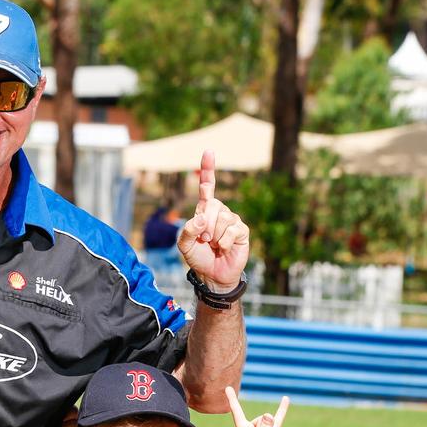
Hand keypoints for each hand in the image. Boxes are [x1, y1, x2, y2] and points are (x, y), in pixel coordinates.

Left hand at [177, 150, 249, 291]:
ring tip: (213, 245)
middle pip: (212, 206)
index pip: (207, 187)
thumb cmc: (198, 257)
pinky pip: (232, 231)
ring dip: (214, 236)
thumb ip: (186, 230)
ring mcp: (232, 220)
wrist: (212, 275)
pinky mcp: (242, 231)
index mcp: (204, 210)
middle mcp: (219, 211)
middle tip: (204, 240)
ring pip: (222, 220)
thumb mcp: (184, 245)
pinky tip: (223, 248)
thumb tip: (200, 218)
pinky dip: (224, 242)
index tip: (209, 152)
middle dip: (205, 226)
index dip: (208, 169)